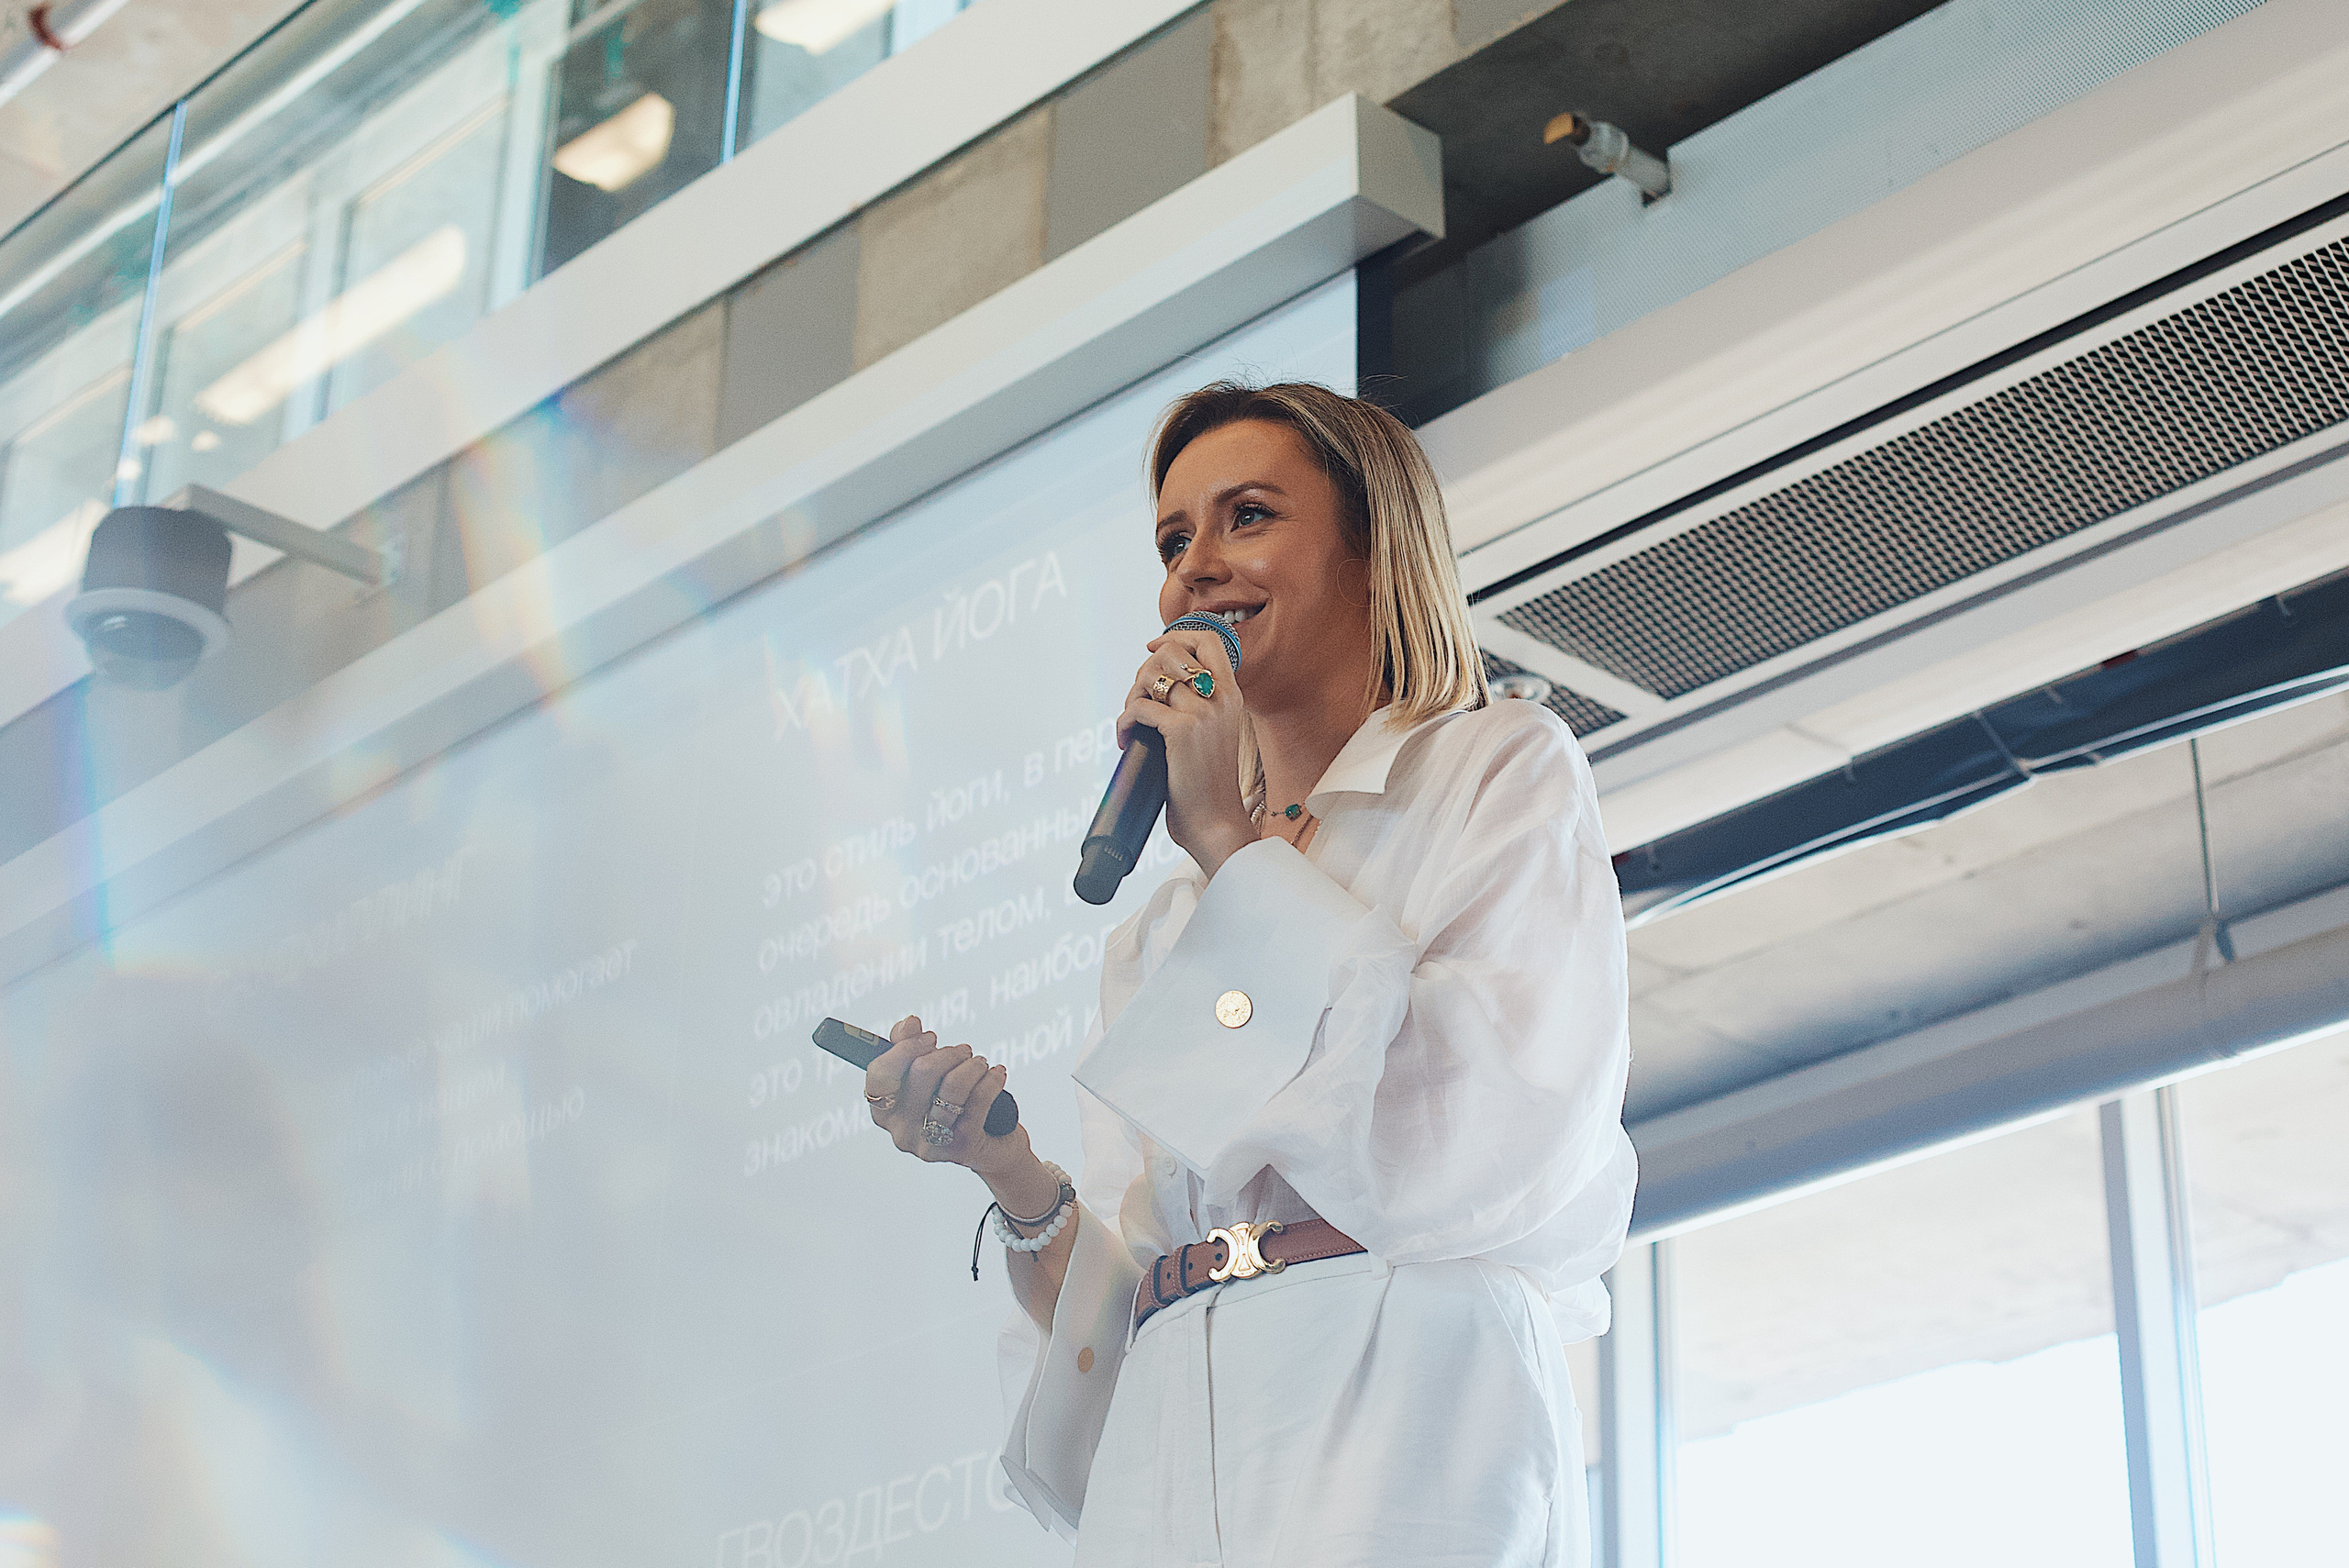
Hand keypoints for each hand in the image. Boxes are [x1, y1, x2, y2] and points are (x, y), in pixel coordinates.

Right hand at [864, 1017, 1059, 1215]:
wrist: (991, 1147)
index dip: (905, 1048)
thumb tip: (909, 1023)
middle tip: (963, 1052)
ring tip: (980, 1063)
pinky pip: (978, 1100)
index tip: (930, 1037)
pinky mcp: (961, 1147)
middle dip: (949, 1053)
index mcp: (884, 1111)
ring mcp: (930, 1142)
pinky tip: (997, 1074)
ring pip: (952, 1086)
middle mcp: (901, 1131)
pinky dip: (991, 1080)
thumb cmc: (953, 1106)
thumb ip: (908, 1046)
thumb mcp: (928, 1076)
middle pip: (922, 1072)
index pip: (880, 1073)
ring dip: (972, 1065)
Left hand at [1119, 624, 1255, 877]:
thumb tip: (1159, 688)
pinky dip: (1123, 722)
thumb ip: (1198, 708)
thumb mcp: (1212, 735)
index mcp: (1231, 696)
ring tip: (1133, 722)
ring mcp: (1203, 714)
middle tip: (1139, 701)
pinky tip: (1124, 741)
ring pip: (1152, 675)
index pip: (1208, 641)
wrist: (1216, 823)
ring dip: (1131, 695)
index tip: (1153, 649)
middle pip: (1172, 652)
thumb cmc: (1207, 786)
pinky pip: (1138, 708)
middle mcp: (1221, 699)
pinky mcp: (1182, 732)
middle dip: (1145, 671)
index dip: (1176, 637)